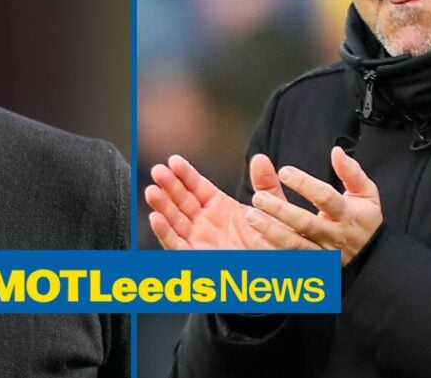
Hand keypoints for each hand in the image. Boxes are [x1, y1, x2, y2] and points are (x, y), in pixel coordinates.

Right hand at [144, 154, 294, 249]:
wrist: (278, 271)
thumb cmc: (275, 243)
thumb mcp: (272, 209)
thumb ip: (265, 185)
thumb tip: (259, 158)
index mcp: (220, 206)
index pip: (197, 186)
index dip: (185, 174)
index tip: (173, 160)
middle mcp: (205, 222)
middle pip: (182, 201)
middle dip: (169, 186)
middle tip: (158, 171)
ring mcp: (200, 240)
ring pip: (175, 221)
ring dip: (162, 207)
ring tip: (152, 191)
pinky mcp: (197, 258)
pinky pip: (177, 246)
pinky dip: (165, 234)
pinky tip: (156, 219)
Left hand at [246, 146, 382, 264]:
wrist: (372, 257)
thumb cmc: (363, 219)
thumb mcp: (365, 193)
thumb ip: (351, 172)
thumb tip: (336, 151)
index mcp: (348, 214)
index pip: (326, 198)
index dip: (305, 184)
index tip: (284, 172)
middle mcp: (335, 236)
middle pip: (306, 223)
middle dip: (281, 209)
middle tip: (258, 197)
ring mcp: (323, 255)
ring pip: (295, 245)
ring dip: (271, 231)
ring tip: (251, 216)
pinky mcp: (314, 267)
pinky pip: (290, 261)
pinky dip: (272, 252)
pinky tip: (256, 239)